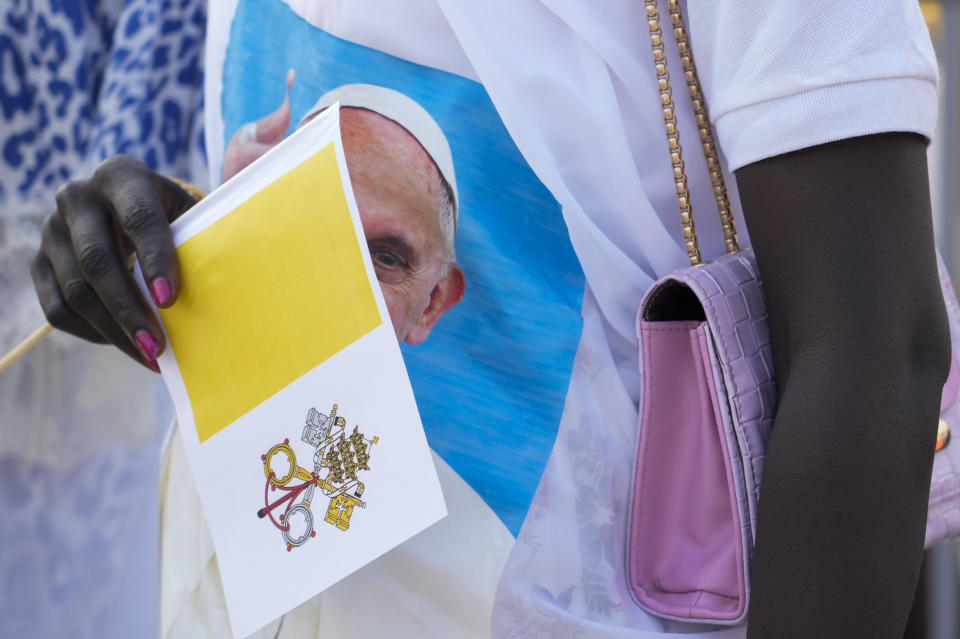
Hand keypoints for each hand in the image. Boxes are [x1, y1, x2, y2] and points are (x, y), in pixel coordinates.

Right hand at [31, 155, 198, 369]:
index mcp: (122, 176)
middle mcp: (78, 197)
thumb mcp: (189, 214)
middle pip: (98, 260)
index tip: (169, 301)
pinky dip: (92, 333)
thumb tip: (225, 293)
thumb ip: (201, 240)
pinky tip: (124, 344)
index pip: (138, 218)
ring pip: (76, 291)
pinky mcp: (40, 262)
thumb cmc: (174, 217)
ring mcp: (52, 230)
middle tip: (157, 347)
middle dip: (129, 309)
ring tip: (149, 356)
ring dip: (114, 330)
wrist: (132, 209)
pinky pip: (58, 309)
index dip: (155, 260)